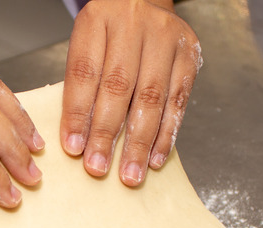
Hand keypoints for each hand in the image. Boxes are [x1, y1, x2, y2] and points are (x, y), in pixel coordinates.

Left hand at [60, 0, 201, 184]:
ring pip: (151, 97)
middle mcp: (133, 24)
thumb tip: (79, 139)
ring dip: (139, 142)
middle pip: (118, 87)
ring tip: (129, 174)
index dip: (77, 114)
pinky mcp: (189, 54)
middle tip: (98, 167)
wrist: (145, 0)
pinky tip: (154, 158)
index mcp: (97, 20)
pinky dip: (166, 134)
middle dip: (107, 133)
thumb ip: (82, 85)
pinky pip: (178, 100)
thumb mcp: (86, 45)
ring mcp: (165, 38)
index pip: (84, 73)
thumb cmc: (109, 33)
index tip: (73, 148)